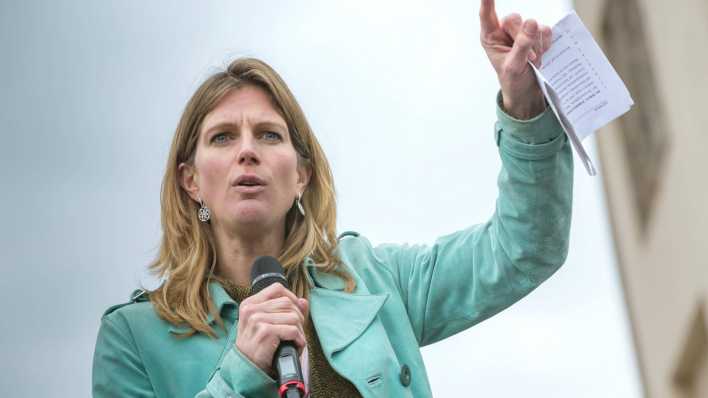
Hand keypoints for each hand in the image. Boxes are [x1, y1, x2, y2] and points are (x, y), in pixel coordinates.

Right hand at [235, 283, 308, 375]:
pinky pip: (293, 330)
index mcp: (250, 303)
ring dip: (300, 330)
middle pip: (288, 302)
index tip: (295, 311)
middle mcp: (251, 309)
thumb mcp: (267, 324)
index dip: (291, 298)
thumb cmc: (258, 346)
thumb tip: (303, 301)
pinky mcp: (265, 332)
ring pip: (293, 316)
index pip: (277, 289)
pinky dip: (299, 340)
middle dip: (298, 317)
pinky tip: (295, 346)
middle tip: (296, 331)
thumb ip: (285, 310)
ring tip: (295, 340)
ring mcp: (256, 320)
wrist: (246, 368)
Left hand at [479, 0, 551, 118]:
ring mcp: (521, 31)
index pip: (487, 15)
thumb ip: (521, 45)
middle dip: (524, 40)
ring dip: (535, 45)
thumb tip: (531, 23)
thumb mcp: (514, 66)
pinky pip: (545, 30)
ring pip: (533, 24)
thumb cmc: (513, 80)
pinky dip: (545, 44)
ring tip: (532, 61)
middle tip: (529, 59)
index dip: (487, 2)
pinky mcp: (537, 34)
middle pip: (515, 20)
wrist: (528, 90)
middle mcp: (504, 31)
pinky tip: (541, 55)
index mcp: (491, 38)